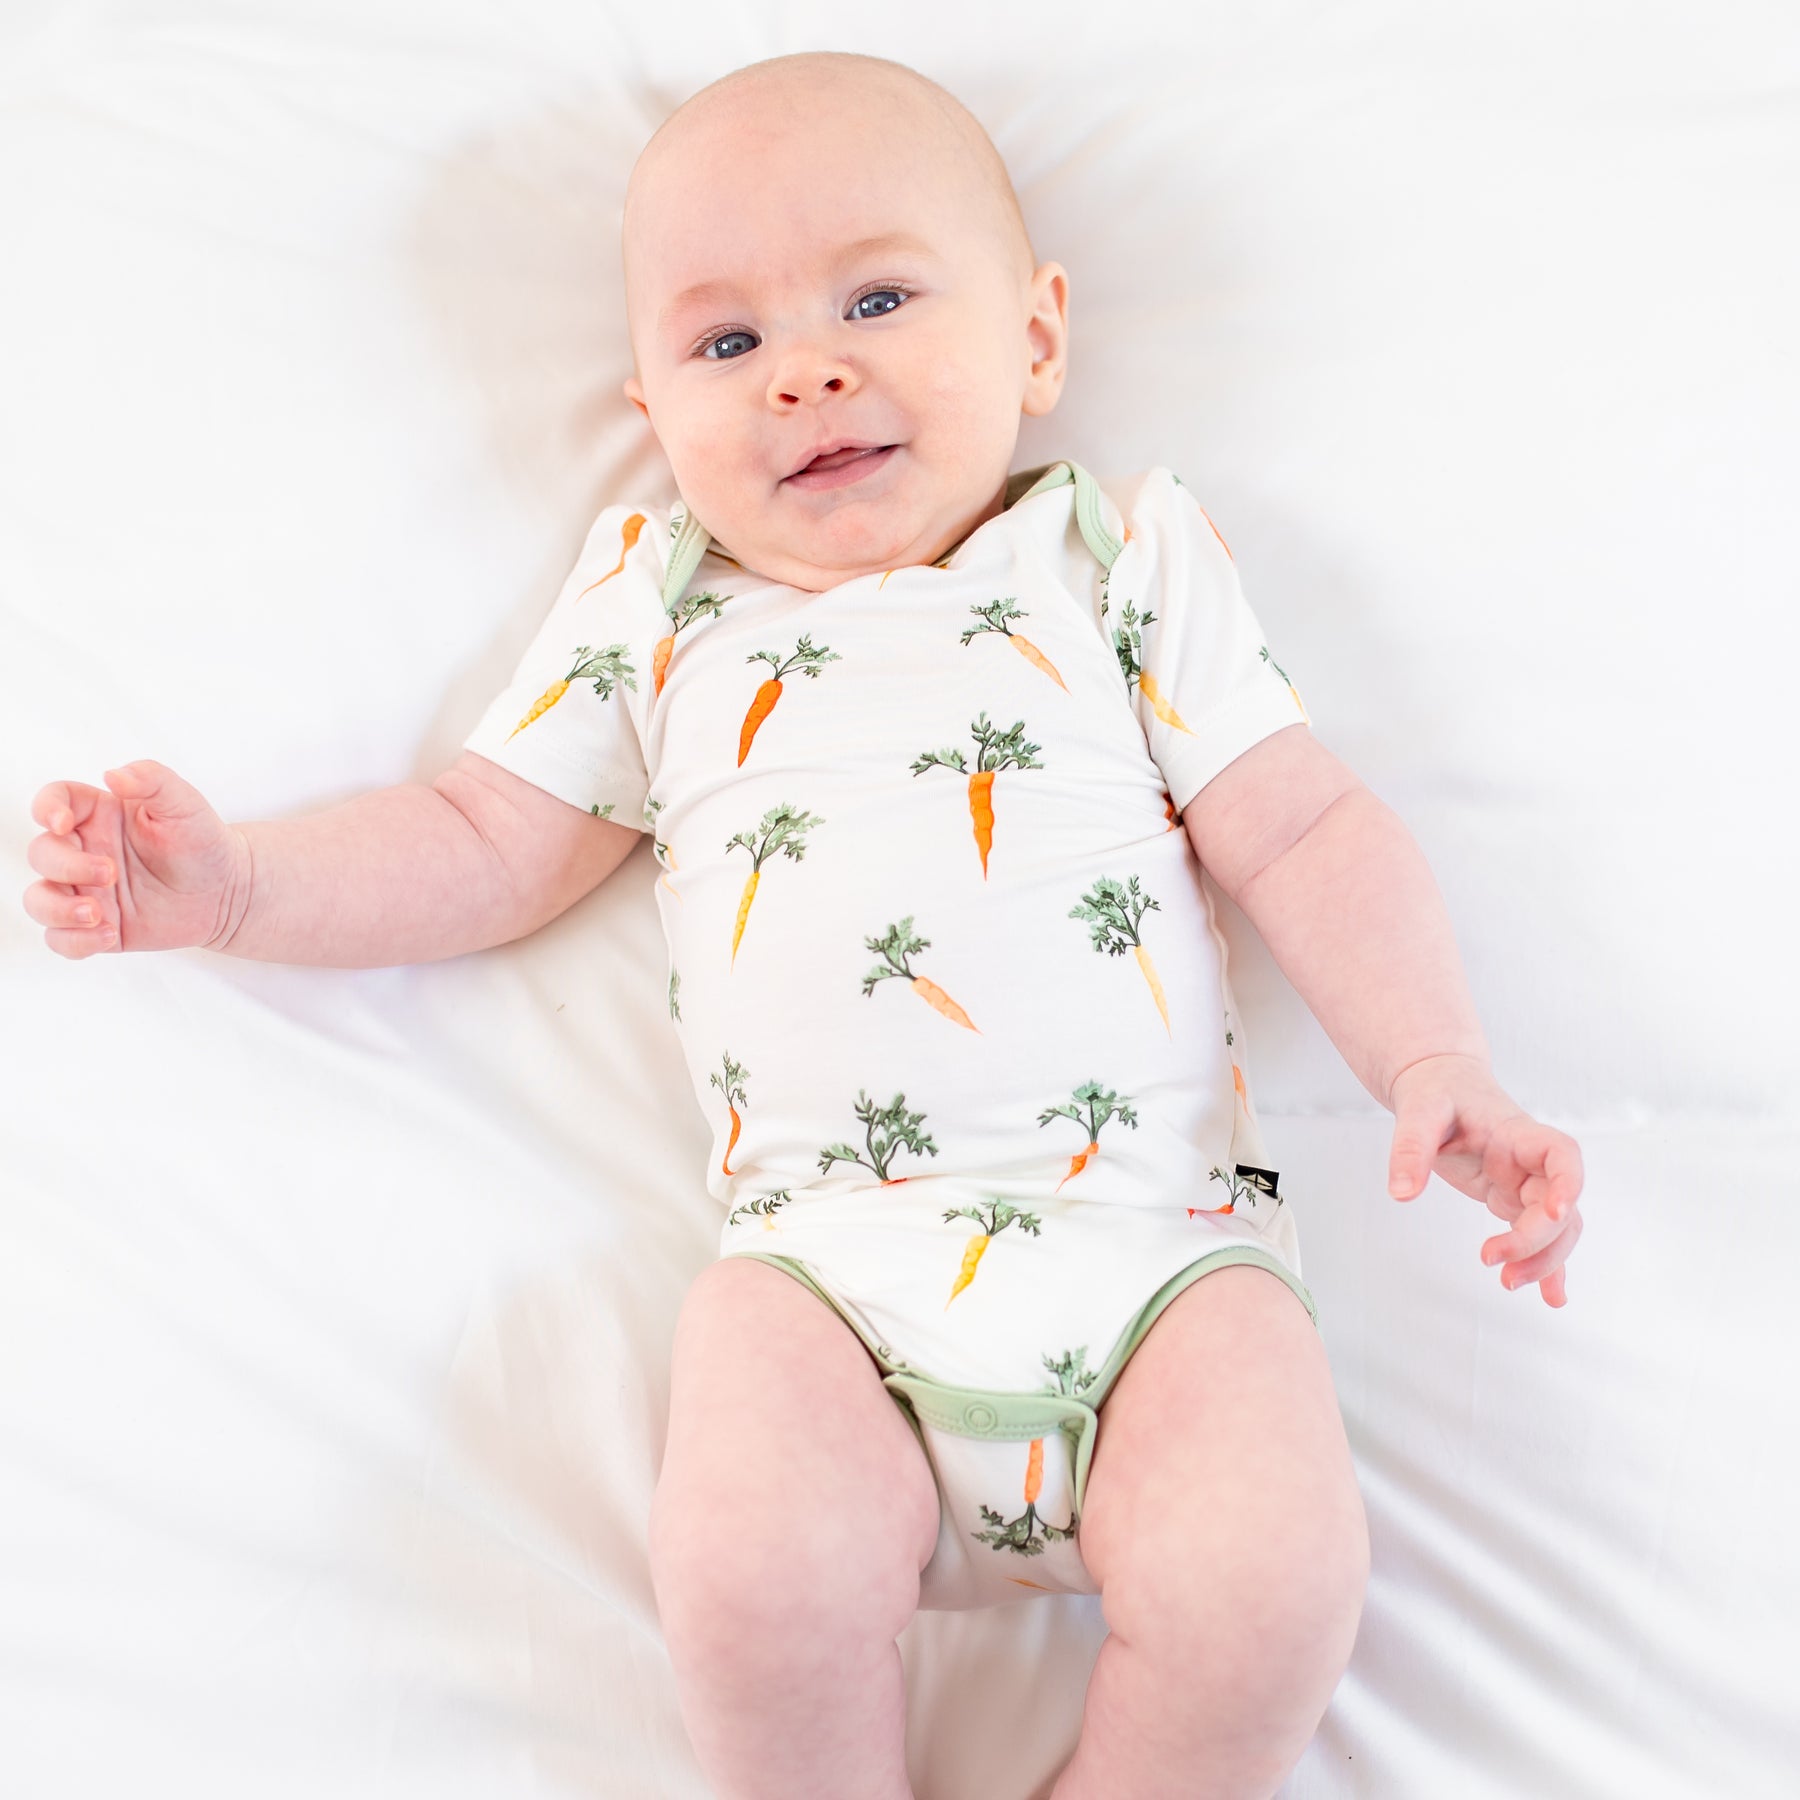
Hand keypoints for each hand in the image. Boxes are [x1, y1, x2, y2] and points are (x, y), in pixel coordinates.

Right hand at [25, 761, 247, 958]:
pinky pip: (61, 938)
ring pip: (38, 900)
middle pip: (42, 853)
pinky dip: (75, 941)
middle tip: (112, 873)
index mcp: (98, 815)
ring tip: (97, 914)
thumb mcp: (185, 804)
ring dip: (57, 909)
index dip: (46, 809)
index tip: (62, 823)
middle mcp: (84, 851)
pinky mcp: (97, 925)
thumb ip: (152, 780)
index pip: (53, 801)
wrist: (227, 891)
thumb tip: (114, 775)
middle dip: (67, 866)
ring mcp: (86, 890)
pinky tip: (109, 935)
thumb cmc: (203, 842)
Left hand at [1385, 1052, 1584, 1306]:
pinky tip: (1551, 1297)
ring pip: (1555, 1228)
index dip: (1567, 1184)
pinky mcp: (1511, 1198)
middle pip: (1559, 1206)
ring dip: (1542, 1260)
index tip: (1553, 1212)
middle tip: (1495, 1264)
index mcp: (1518, 1132)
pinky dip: (1546, 1265)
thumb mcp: (1417, 1110)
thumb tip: (1401, 1194)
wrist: (1441, 1083)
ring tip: (1508, 1283)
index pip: (1562, 1154)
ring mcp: (1526, 1182)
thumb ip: (1410, 1148)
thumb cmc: (1436, 1091)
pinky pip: (1537, 1235)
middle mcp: (1531, 1161)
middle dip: (1537, 1241)